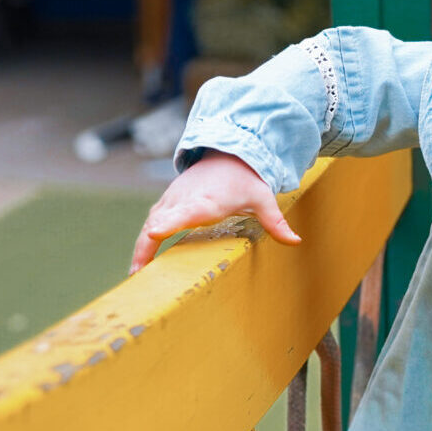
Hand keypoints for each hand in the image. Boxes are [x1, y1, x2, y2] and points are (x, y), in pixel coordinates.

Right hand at [129, 150, 300, 272]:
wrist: (227, 154)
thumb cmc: (246, 179)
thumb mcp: (263, 198)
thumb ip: (276, 222)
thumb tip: (296, 241)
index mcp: (208, 200)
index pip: (187, 211)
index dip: (171, 222)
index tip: (155, 233)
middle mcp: (185, 199)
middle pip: (161, 222)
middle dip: (147, 246)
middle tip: (138, 275)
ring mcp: (172, 200)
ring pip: (151, 224)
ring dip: (141, 249)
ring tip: (135, 276)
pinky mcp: (166, 203)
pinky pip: (151, 223)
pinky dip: (143, 242)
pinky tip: (140, 264)